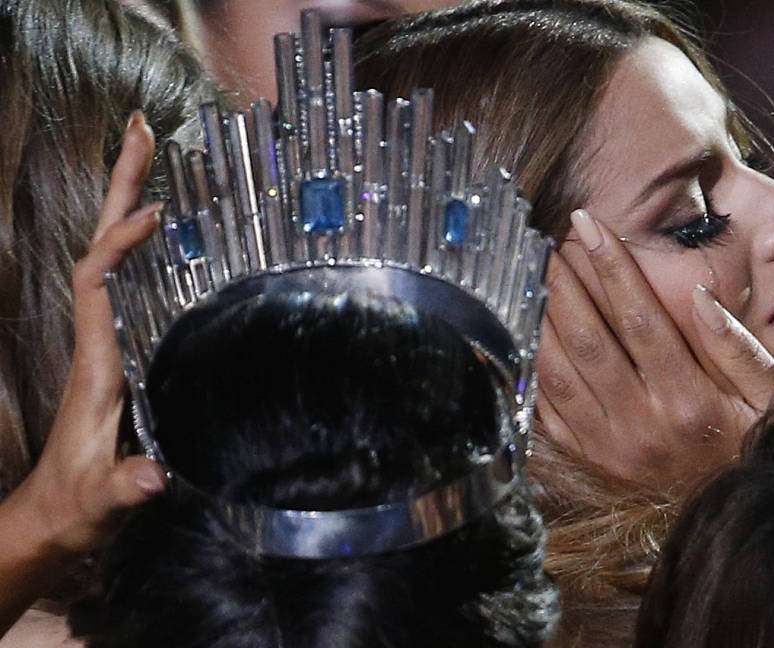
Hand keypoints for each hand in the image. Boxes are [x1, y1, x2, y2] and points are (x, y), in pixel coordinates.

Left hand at [0, 111, 165, 574]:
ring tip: (150, 151)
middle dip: (118, 187)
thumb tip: (151, 478)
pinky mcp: (120, 350)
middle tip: (140, 130)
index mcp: (93, 359)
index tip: (153, 211)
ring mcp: (106, 340)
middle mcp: (96, 337)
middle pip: (102, 244)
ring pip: (112, 254)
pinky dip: (141, 240)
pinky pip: (129, 277)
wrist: (56, 515)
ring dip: (127, 201)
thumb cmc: (78, 504)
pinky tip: (165, 226)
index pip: (96, 279)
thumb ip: (124, 488)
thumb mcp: (103, 500)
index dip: (118, 242)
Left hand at [535, 209, 773, 489]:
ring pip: (559, 373)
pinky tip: (528, 329)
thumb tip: (698, 294)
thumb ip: (735, 346)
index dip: (613, 267)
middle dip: (564, 284)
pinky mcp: (593, 460)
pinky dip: (534, 366)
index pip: (640, 319)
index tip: (590, 224)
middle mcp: (643, 425)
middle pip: (588, 341)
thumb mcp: (771, 395)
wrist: (745, 508)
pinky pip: (548, 410)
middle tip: (546, 241)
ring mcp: (611, 447)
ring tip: (533, 275)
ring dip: (542, 319)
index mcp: (689, 401)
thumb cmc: (761, 439)